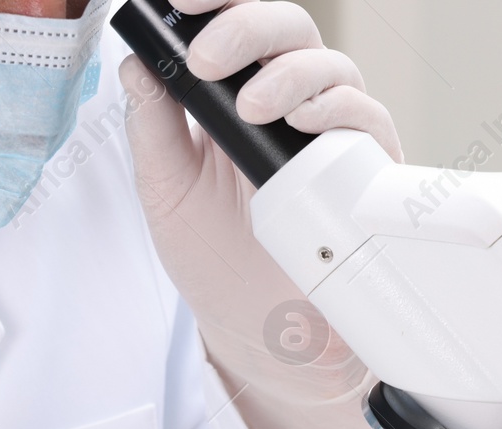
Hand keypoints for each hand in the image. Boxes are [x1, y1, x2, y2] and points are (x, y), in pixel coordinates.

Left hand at [119, 0, 402, 428]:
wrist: (254, 324)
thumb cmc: (214, 256)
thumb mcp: (165, 188)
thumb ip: (153, 126)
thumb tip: (135, 63)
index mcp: (237, 92)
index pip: (234, 25)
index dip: (214, 2)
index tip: (179, 1)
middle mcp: (289, 100)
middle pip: (286, 28)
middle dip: (246, 27)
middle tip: (207, 58)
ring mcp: (330, 131)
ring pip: (329, 65)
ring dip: (289, 73)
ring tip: (252, 105)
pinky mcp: (365, 168)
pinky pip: (366, 119)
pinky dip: (337, 111)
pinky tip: (302, 123)